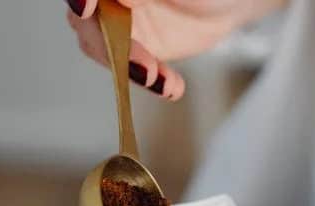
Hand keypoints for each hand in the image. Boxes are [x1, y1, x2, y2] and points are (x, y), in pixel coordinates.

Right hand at [65, 0, 286, 99]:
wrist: (229, 5)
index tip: (86, 8)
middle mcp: (110, 1)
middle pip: (88, 24)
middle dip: (114, 48)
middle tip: (145, 68)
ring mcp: (119, 26)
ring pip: (107, 52)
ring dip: (133, 72)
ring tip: (166, 83)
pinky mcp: (135, 52)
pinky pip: (133, 71)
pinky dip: (154, 83)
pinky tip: (173, 87)